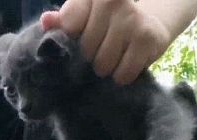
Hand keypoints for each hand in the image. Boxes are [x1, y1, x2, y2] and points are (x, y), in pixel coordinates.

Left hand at [41, 0, 171, 84]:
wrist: (150, 25)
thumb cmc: (107, 23)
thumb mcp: (84, 19)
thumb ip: (64, 21)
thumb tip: (46, 21)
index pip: (69, 26)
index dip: (73, 40)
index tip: (82, 36)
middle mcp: (112, 1)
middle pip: (85, 49)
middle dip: (91, 57)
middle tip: (102, 49)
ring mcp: (132, 18)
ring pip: (103, 64)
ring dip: (107, 68)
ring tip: (115, 57)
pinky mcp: (147, 38)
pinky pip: (123, 73)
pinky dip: (123, 75)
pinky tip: (127, 63)